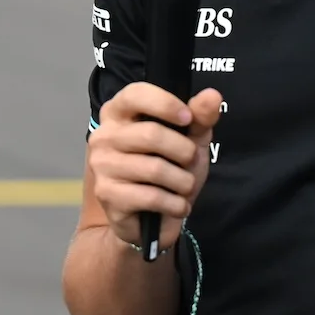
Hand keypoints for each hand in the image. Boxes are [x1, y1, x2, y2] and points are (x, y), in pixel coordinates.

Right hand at [88, 83, 223, 251]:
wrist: (153, 219)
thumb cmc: (169, 169)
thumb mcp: (189, 140)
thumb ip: (199, 117)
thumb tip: (213, 95)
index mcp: (118, 112)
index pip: (135, 94)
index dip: (164, 103)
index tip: (188, 118)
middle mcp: (103, 135)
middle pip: (150, 134)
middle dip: (184, 151)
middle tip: (190, 162)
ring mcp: (101, 165)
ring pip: (154, 168)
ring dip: (182, 181)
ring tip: (184, 187)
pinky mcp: (107, 194)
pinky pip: (151, 196)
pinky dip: (175, 204)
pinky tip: (177, 205)